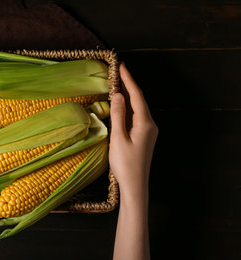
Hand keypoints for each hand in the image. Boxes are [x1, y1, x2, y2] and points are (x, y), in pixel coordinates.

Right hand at [109, 63, 157, 197]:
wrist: (135, 186)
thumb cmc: (125, 164)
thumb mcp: (118, 138)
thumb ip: (118, 115)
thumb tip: (117, 95)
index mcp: (145, 123)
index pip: (136, 95)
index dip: (128, 80)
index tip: (121, 66)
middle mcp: (150, 125)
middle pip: (139, 100)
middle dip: (128, 85)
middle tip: (117, 72)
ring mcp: (148, 131)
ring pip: (138, 108)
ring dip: (128, 96)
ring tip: (117, 84)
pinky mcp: (144, 137)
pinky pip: (136, 116)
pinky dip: (128, 108)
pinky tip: (120, 106)